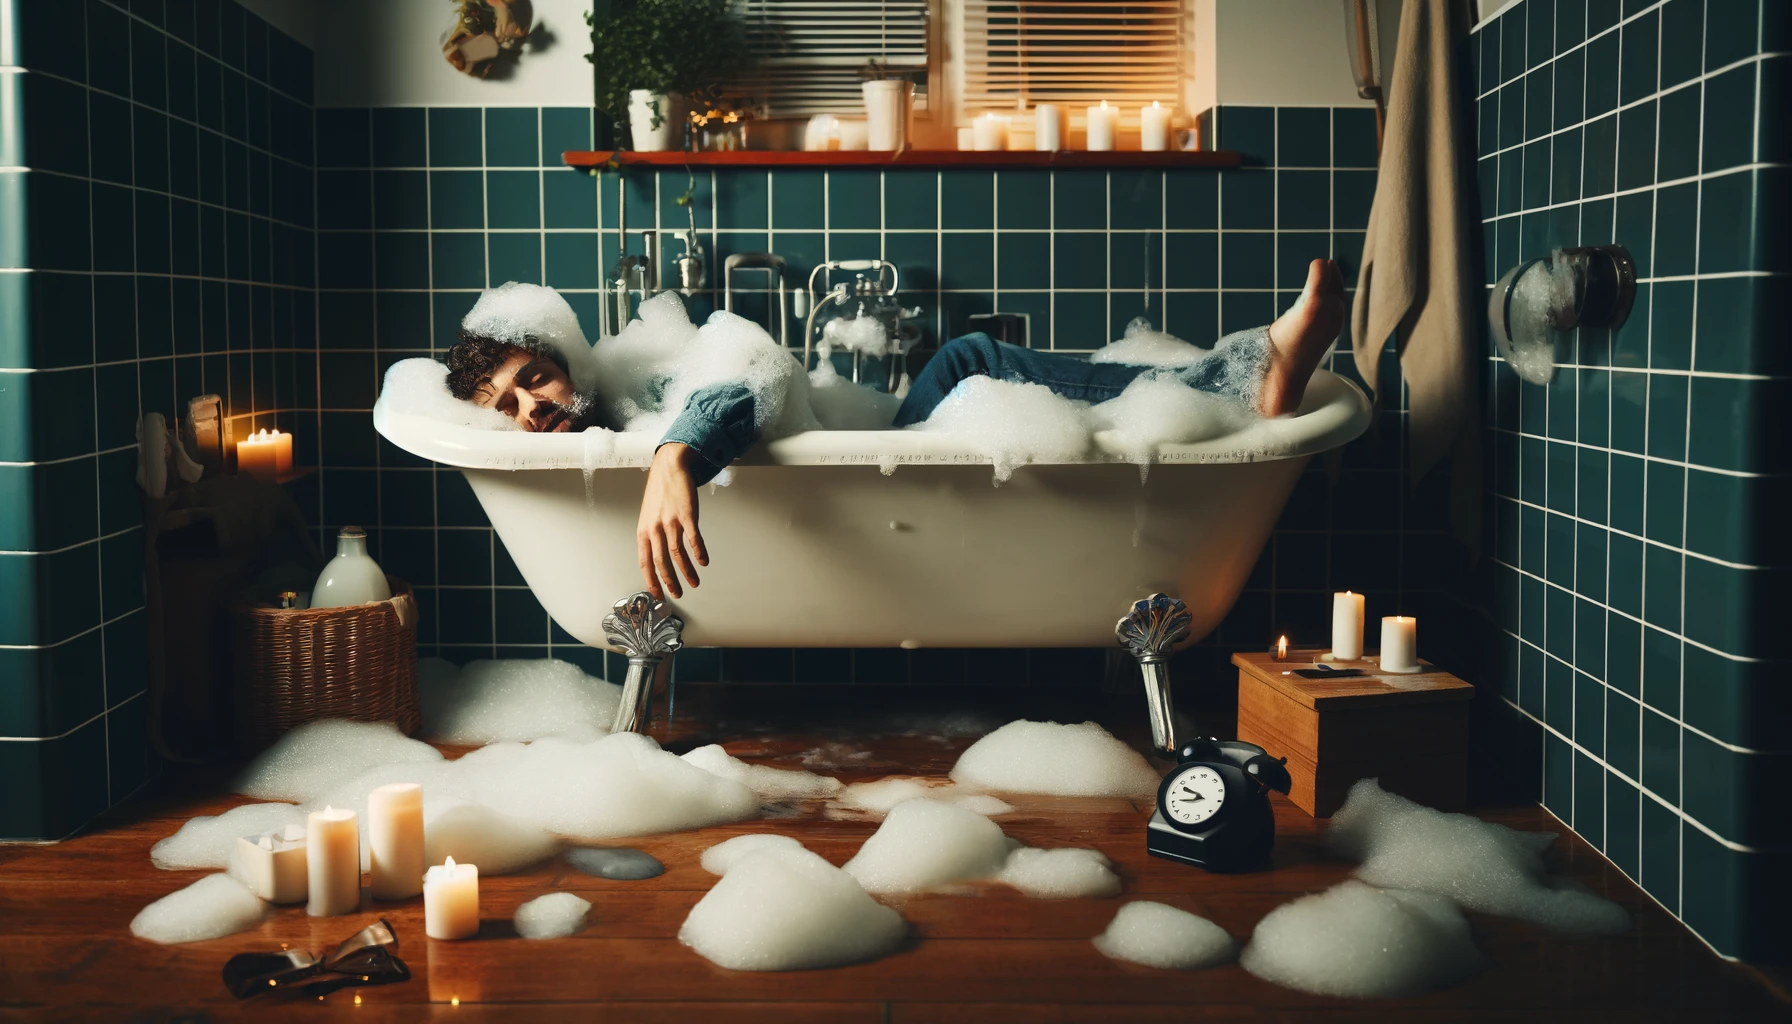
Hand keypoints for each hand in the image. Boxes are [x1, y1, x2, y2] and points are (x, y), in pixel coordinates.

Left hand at [636, 443, 708, 599]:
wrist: (669, 467)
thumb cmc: (660, 492)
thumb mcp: (648, 516)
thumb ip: (652, 535)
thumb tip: (657, 556)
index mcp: (644, 531)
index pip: (645, 562)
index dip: (651, 580)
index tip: (658, 594)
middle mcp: (656, 528)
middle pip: (661, 561)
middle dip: (670, 581)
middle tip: (678, 593)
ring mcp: (671, 521)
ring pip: (677, 553)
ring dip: (687, 571)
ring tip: (694, 582)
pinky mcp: (686, 514)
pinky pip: (693, 538)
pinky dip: (699, 551)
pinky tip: (703, 561)